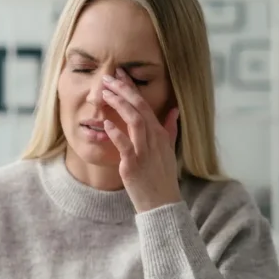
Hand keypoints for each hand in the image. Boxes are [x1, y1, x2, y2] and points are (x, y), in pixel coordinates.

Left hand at [101, 68, 181, 212]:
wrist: (162, 204)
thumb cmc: (162, 178)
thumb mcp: (169, 151)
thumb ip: (170, 129)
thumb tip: (174, 111)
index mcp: (160, 134)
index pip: (145, 105)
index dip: (132, 88)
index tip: (120, 74)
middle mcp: (154, 139)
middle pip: (139, 108)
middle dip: (123, 90)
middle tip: (108, 77)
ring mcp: (144, 152)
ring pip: (134, 121)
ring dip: (119, 105)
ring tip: (104, 94)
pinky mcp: (134, 166)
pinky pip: (125, 146)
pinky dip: (116, 133)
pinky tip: (106, 123)